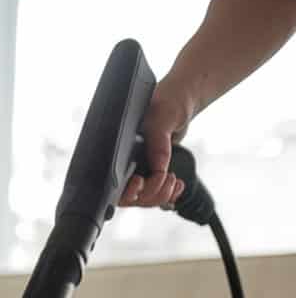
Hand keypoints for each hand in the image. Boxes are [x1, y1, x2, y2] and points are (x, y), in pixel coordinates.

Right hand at [120, 77, 197, 206]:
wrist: (181, 99)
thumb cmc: (168, 100)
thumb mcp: (162, 117)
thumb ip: (158, 143)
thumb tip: (157, 169)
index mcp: (119, 149)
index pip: (115, 183)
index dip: (128, 190)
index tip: (141, 181)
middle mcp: (126, 161)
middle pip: (130, 197)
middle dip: (149, 194)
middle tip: (166, 179)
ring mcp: (140, 167)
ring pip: (144, 198)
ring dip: (160, 195)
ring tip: (173, 180)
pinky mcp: (153, 170)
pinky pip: (156, 192)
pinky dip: (168, 193)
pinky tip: (177, 184)